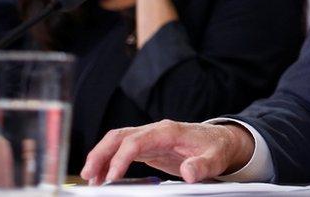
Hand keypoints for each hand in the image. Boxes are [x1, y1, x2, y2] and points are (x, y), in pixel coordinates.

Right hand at [80, 120, 254, 184]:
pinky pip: (123, 150)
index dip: (121, 158)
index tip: (111, 178)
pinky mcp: (148, 147)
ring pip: (117, 141)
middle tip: (88, 176)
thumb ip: (202, 165)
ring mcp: (150, 137)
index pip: (136, 141)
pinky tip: (102, 177)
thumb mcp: (215, 158)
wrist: (222, 140)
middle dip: (100, 154)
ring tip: (90, 179)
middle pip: (119, 136)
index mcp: (169, 131)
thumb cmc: (217, 147)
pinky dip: (109, 161)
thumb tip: (188, 173)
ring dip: (100, 157)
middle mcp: (155, 131)